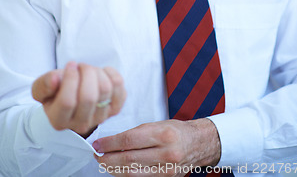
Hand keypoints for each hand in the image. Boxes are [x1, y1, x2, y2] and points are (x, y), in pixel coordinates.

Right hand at [32, 62, 125, 136]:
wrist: (73, 98)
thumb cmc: (55, 91)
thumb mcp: (41, 88)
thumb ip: (43, 84)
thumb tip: (55, 79)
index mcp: (59, 121)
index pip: (67, 101)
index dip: (70, 79)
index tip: (70, 65)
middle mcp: (81, 124)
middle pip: (89, 97)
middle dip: (85, 73)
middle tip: (80, 66)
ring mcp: (100, 118)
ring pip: (105, 89)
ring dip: (97, 72)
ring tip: (89, 70)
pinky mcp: (115, 109)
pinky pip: (119, 87)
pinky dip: (111, 74)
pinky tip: (101, 73)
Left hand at [92, 118, 220, 174]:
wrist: (199, 144)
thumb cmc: (177, 131)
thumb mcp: (158, 124)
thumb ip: (137, 133)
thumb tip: (113, 141)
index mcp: (163, 134)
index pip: (129, 140)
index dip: (110, 143)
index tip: (98, 144)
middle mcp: (166, 153)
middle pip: (129, 159)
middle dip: (108, 158)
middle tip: (97, 155)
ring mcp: (166, 170)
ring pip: (133, 173)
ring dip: (114, 170)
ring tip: (104, 164)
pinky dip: (127, 175)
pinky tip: (118, 171)